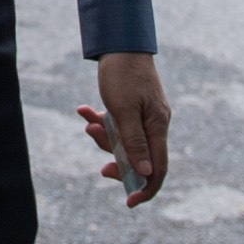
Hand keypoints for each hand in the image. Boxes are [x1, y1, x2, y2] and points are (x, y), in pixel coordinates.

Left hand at [81, 52, 170, 206]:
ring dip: (105, 137)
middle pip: (141, 158)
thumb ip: (133, 143)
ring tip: (87, 121)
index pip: (158, 169)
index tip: (129, 202)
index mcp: (158, 126)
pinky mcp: (135, 106)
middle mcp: (156, 124)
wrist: (120, 41)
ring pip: (127, 140)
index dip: (145, 188)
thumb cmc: (122, 75)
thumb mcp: (122, 111)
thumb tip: (145, 174)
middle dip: (118, 162)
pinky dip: (103, 121)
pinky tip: (84, 110)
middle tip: (101, 168)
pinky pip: (119, 124)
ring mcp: (146, 115)